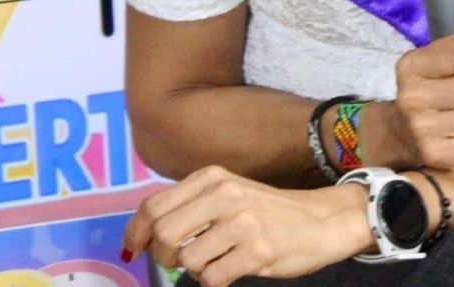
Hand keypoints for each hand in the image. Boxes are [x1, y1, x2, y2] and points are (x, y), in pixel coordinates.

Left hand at [122, 165, 371, 284]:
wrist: (321, 220)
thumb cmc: (268, 211)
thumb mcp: (228, 193)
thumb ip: (191, 206)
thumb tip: (144, 235)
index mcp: (212, 177)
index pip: (155, 205)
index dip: (136, 232)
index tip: (133, 250)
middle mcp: (225, 193)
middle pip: (164, 233)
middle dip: (163, 256)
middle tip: (177, 261)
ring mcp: (241, 221)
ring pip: (188, 261)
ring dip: (197, 270)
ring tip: (218, 260)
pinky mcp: (256, 250)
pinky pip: (212, 279)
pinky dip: (215, 281)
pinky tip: (233, 268)